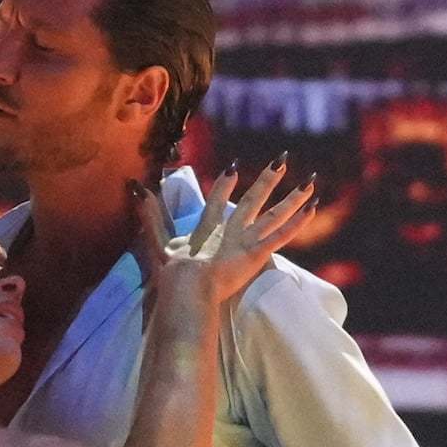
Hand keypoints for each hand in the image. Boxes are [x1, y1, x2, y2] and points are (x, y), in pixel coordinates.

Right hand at [136, 161, 314, 308]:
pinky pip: (281, 235)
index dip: (225, 184)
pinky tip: (312, 206)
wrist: (187, 287)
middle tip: (282, 159)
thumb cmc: (172, 272)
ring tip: (311, 180)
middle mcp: (230, 228)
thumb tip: (134, 187)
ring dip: (292, 197)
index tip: (234, 168)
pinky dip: (297, 221)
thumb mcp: (158, 243)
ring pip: (274, 215)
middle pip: (253, 199)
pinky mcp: (256, 253)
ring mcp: (245, 240)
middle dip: (268, 179)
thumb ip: (149, 217)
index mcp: (207, 227)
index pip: (217, 200)